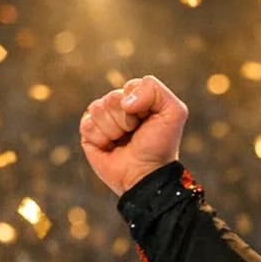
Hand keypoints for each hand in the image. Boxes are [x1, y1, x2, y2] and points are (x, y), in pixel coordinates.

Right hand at [80, 75, 187, 195]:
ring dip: (114, 128)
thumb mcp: (174, 112)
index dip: (139, 103)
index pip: (130, 86)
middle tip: (135, 132)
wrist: (146, 174)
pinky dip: (101, 137)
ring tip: (124, 141)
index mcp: (139, 99)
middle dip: (126, 118)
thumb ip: (154, 89)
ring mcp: (103, 120)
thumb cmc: (161, 145)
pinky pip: (87, 124)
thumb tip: (124, 100)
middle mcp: (120, 108)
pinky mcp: (89, 134)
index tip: (148, 119)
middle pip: (112, 98)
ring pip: (97, 108)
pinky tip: (110, 147)